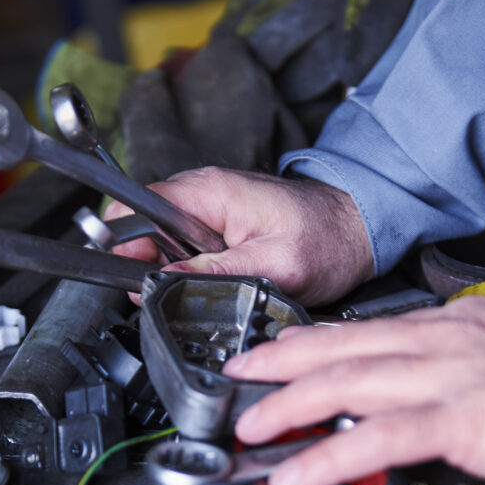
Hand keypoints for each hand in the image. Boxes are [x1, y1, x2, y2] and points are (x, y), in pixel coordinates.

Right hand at [105, 166, 373, 305]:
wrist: (359, 229)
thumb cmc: (328, 239)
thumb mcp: (276, 264)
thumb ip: (218, 274)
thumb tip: (166, 284)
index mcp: (209, 193)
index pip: (136, 207)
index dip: (125, 244)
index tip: (135, 275)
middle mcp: (203, 195)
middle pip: (143, 229)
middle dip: (150, 265)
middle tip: (176, 291)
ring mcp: (210, 210)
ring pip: (163, 244)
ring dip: (174, 271)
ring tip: (207, 285)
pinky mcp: (219, 227)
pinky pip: (187, 250)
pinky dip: (194, 270)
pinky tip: (217, 281)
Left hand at [224, 296, 484, 484]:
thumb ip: (460, 368)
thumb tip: (424, 389)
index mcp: (455, 327)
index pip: (367, 331)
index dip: (313, 342)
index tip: (278, 351)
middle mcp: (444, 343)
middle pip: (342, 348)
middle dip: (281, 364)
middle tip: (239, 377)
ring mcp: (449, 379)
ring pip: (346, 385)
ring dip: (288, 407)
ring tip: (251, 428)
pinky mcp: (461, 421)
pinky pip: (377, 440)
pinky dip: (326, 457)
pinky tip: (295, 474)